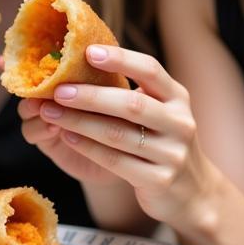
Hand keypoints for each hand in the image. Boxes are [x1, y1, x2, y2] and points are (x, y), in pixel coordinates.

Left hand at [21, 45, 216, 227]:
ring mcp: (172, 154)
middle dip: (90, 96)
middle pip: (131, 104)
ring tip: (51, 112)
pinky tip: (68, 136)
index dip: (120, 59)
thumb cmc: (162, 140)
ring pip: (118, 135)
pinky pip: (116, 161)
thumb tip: (82, 63)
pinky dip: (88, 147)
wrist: (192, 192)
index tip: (88, 52)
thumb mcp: (159, 111)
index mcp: (178, 97)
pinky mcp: (159, 180)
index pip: (150, 70)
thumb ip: (132, 92)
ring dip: (80, 122)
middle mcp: (180, 123)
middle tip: (58, 90)